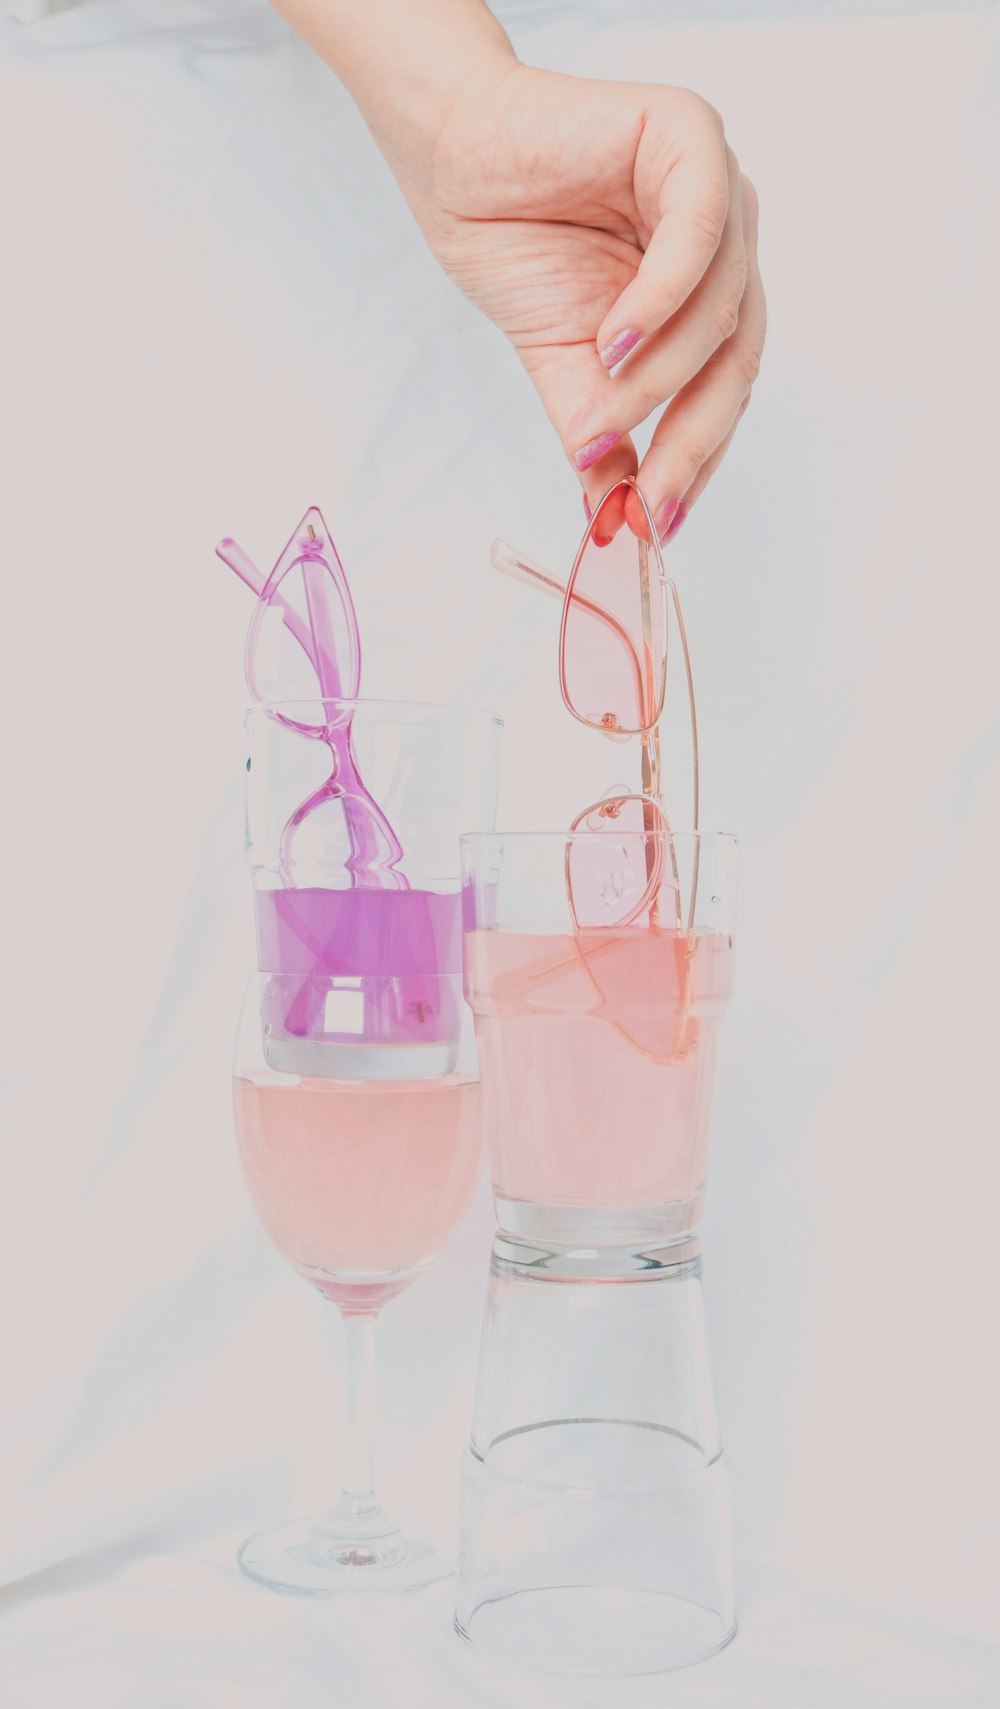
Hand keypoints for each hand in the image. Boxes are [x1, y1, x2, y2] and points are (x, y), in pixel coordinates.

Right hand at [409, 61, 764, 542]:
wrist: (450, 159)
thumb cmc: (511, 243)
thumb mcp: (564, 365)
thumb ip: (599, 433)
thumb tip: (616, 519)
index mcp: (707, 292)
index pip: (726, 388)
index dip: (696, 460)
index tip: (659, 525)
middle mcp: (727, 243)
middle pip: (737, 358)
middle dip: (690, 439)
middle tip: (647, 502)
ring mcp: (719, 187)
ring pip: (720, 307)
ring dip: (658, 378)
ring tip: (600, 418)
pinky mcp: (691, 135)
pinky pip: (696, 237)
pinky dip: (658, 302)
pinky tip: (612, 342)